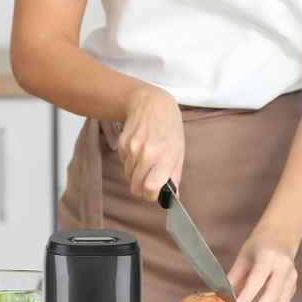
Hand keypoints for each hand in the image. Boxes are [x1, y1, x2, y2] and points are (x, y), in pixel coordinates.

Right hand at [118, 86, 184, 200]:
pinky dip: (131, 163)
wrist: (151, 104)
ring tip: (147, 161)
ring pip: (129, 177)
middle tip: (149, 181)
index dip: (152, 195)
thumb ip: (175, 175)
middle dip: (142, 188)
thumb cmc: (170, 128)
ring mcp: (133, 149)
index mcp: (166, 156)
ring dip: (136, 175)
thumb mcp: (179, 150)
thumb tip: (174, 197)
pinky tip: (139, 151)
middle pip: (137, 186)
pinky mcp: (122, 145)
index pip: (151, 187)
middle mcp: (148, 153)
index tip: (154, 194)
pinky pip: (124, 164)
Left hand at [227, 226, 298, 301]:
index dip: (249, 294)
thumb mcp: (243, 257)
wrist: (281, 237)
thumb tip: (218, 298)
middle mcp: (284, 266)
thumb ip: (233, 278)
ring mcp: (292, 277)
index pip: (259, 277)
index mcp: (269, 255)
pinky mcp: (293, 287)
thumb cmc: (259, 246)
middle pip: (274, 294)